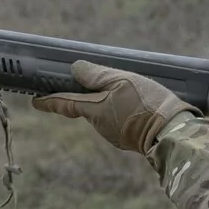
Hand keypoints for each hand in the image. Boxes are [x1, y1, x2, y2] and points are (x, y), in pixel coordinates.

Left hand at [32, 59, 196, 155]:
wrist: (174, 133)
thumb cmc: (146, 104)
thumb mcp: (121, 81)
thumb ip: (96, 75)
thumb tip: (75, 68)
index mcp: (93, 110)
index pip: (65, 104)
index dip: (49, 101)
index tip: (35, 100)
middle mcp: (100, 125)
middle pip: (88, 107)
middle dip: (90, 96)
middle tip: (98, 81)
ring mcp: (115, 135)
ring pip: (106, 114)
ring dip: (111, 103)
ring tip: (131, 90)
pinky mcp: (130, 139)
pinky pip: (120, 121)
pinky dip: (123, 111)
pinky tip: (138, 103)